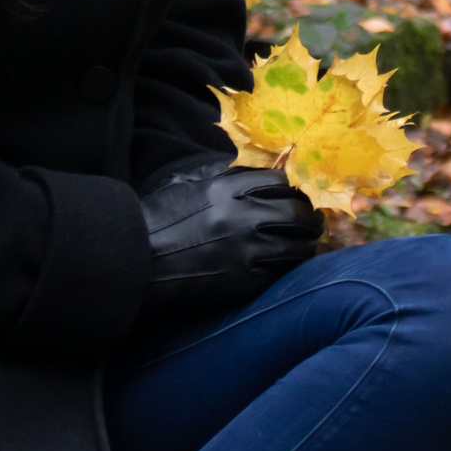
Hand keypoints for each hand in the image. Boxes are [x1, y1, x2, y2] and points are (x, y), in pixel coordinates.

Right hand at [139, 159, 321, 314]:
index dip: (292, 188)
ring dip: (308, 244)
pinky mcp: (241, 281)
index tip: (296, 194)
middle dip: (310, 216)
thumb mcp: (187, 185)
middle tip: (315, 220)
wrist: (135, 260)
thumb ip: (222, 176)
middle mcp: (241, 217)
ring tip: (310, 243)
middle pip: (296, 213)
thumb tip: (252, 169)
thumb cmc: (156, 219)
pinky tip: (293, 265)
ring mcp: (244, 251)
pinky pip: (281, 272)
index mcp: (227, 189)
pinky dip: (292, 267)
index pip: (279, 182)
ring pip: (296, 246)